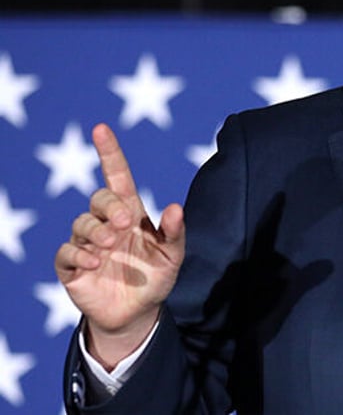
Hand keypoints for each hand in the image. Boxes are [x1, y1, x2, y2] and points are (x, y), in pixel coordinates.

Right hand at [55, 123, 184, 367]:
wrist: (137, 314)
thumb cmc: (156, 277)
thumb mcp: (173, 256)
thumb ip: (175, 232)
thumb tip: (175, 207)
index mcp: (131, 213)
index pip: (117, 176)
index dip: (110, 152)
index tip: (101, 129)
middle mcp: (107, 223)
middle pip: (99, 199)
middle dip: (109, 207)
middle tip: (125, 224)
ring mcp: (87, 244)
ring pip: (80, 223)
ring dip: (95, 232)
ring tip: (109, 248)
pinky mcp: (72, 267)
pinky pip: (66, 252)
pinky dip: (78, 254)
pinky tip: (94, 263)